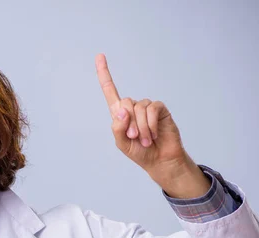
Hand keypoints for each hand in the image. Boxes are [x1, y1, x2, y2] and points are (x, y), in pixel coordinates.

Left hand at [95, 54, 209, 197]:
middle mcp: (133, 107)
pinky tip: (154, 134)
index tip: (99, 56)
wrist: (160, 160)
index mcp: (120, 114)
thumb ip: (117, 127)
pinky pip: (152, 109)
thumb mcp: (122, 143)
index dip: (104, 74)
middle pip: (124, 102)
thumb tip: (122, 109)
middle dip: (129, 124)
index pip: (110, 91)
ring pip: (138, 108)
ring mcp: (147, 107)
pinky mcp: (160, 109)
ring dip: (141, 128)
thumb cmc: (140, 152)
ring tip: (146, 140)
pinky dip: (151, 124)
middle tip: (135, 138)